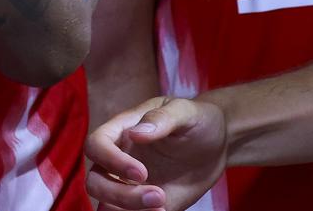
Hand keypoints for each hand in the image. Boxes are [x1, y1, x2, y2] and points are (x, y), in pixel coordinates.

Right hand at [85, 96, 229, 209]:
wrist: (216, 145)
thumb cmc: (197, 120)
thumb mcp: (185, 111)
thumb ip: (161, 118)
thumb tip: (135, 133)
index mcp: (121, 131)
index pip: (96, 146)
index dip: (111, 161)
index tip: (142, 172)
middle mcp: (119, 159)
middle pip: (96, 182)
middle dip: (121, 195)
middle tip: (159, 196)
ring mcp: (129, 185)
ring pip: (106, 204)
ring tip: (163, 208)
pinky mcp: (145, 205)